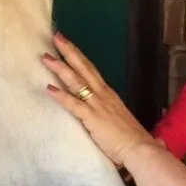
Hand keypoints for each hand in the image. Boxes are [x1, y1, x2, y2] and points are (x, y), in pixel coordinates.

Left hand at [44, 33, 153, 169]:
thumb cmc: (130, 138)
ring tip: (46, 57)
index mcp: (108, 94)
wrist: (139, 149)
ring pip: (77, 81)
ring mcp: (98, 104)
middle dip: (69, 52)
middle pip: (84, 68)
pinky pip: (74, 104)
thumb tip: (103, 113)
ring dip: (61, 68)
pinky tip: (49, 88)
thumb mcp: (117, 119)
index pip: (91, 70)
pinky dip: (61, 95)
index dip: (78, 57)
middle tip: (56, 36)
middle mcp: (103, 94)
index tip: (67, 44)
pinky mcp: (93, 117)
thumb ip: (108, 113)